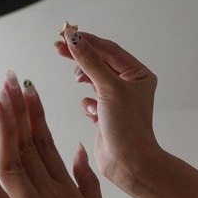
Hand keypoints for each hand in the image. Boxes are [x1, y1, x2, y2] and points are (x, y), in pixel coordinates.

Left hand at [0, 73, 111, 197]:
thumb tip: (78, 149)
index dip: (34, 114)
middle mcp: (50, 192)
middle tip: (9, 81)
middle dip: (18, 111)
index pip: (46, 142)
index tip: (26, 88)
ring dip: (6, 132)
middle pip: (30, 145)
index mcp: (66, 186)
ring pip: (16, 164)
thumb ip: (86, 178)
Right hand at [55, 27, 161, 190]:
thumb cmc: (126, 127)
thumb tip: (73, 38)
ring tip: (76, 79)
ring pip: (94, 80)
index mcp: (138, 74)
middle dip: (81, 56)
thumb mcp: (107, 88)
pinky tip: (90, 111)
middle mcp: (130, 85)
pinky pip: (91, 100)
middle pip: (100, 62)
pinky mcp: (106, 115)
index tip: (65, 35)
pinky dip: (87, 103)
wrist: (127, 162)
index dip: (87, 41)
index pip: (108, 49)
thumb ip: (89, 62)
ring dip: (84, 78)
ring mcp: (118, 100)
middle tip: (58, 48)